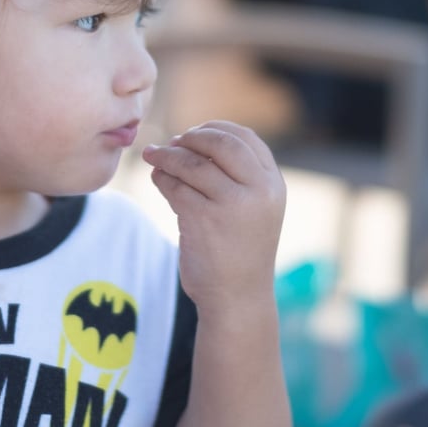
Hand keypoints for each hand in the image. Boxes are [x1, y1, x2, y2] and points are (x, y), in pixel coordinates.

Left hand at [142, 120, 285, 314]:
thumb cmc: (240, 250)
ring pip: (192, 162)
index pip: (246, 138)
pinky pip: (175, 186)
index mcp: (273, 184)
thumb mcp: (253, 208)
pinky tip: (157, 179)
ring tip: (154, 157)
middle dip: (191, 137)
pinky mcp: (204, 218)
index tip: (194, 134)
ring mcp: (233, 204)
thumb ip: (237, 175)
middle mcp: (259, 190)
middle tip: (173, 142)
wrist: (237, 297)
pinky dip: (162, 178)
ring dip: (167, 156)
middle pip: (220, 142)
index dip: (216, 129)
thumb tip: (192, 138)